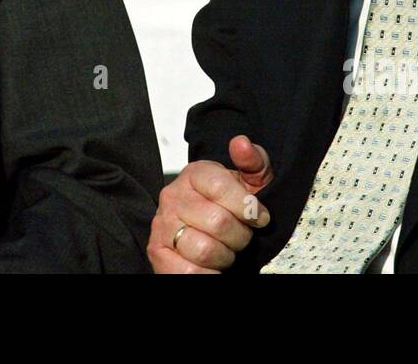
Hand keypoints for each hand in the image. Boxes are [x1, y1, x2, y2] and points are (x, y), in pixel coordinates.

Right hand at [148, 134, 273, 273]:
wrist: (209, 233)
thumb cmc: (233, 207)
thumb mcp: (251, 182)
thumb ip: (252, 162)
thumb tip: (240, 143)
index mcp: (194, 173)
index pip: (220, 186)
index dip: (247, 207)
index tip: (260, 218)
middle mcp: (172, 196)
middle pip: (218, 223)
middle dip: (240, 236)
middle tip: (240, 236)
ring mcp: (162, 225)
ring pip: (205, 250)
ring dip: (225, 256)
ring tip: (225, 249)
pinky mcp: (157, 253)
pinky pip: (188, 273)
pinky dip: (208, 274)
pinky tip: (213, 266)